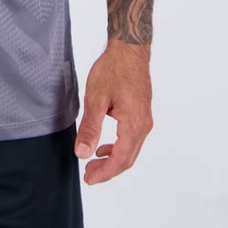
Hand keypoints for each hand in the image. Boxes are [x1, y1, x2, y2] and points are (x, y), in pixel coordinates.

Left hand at [74, 39, 152, 184]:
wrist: (129, 49)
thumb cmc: (114, 69)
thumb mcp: (96, 98)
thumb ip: (90, 127)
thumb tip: (82, 153)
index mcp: (134, 124)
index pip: (120, 159)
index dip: (104, 173)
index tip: (88, 178)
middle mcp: (143, 125)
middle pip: (127, 158)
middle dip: (108, 170)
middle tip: (88, 175)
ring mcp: (145, 119)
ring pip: (130, 150)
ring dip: (113, 160)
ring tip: (93, 163)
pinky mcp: (141, 113)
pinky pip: (131, 139)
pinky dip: (118, 147)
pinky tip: (104, 147)